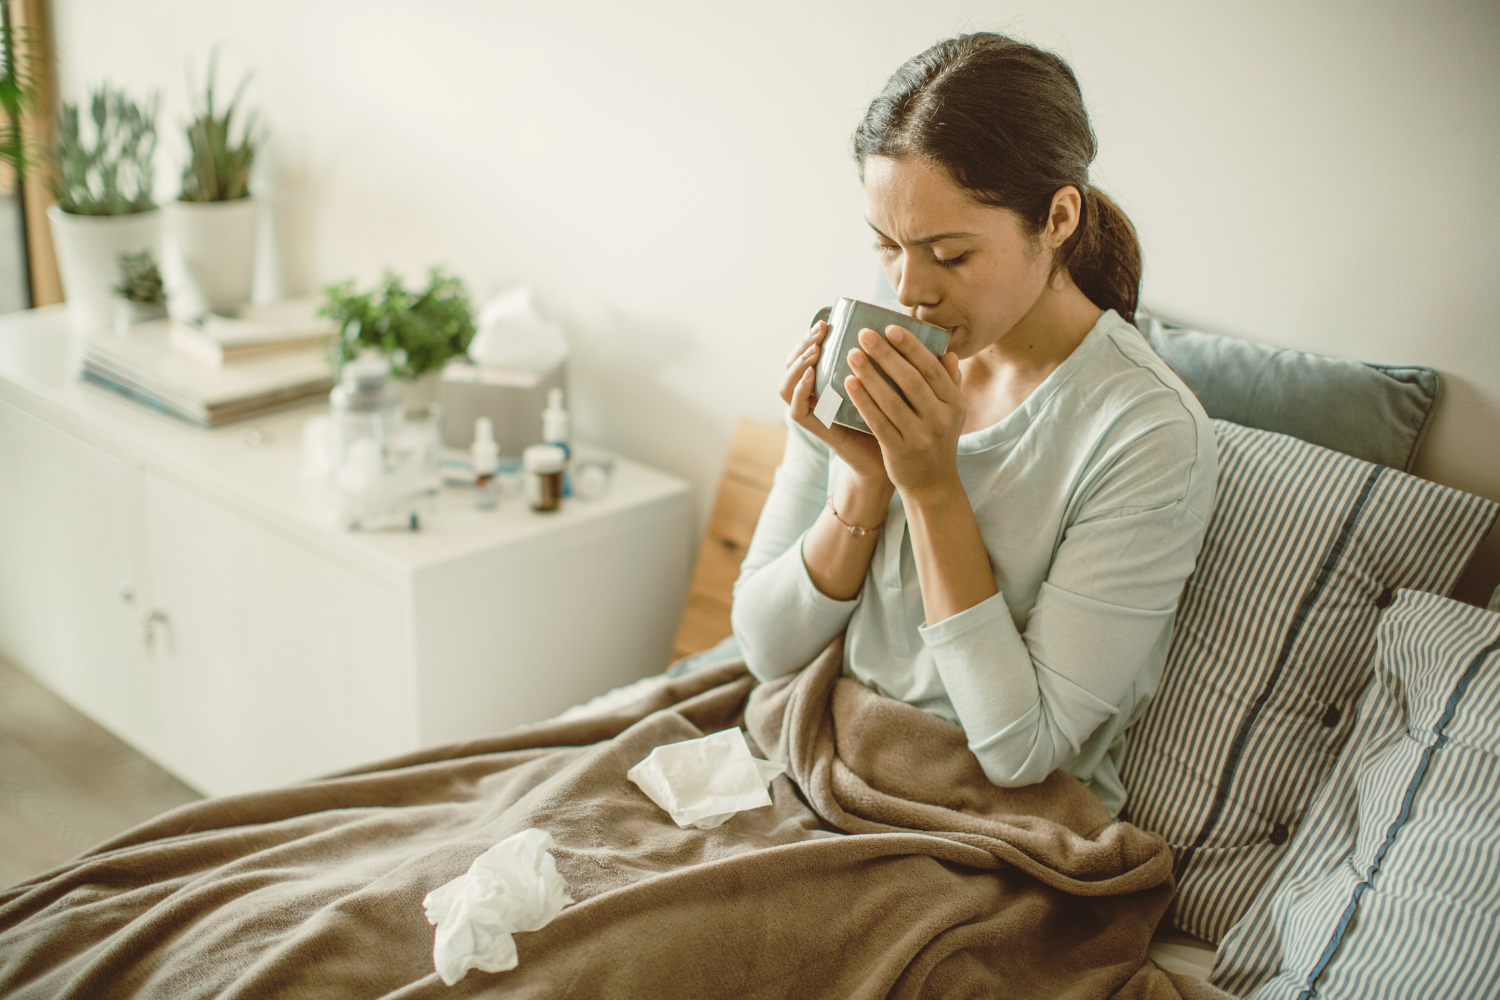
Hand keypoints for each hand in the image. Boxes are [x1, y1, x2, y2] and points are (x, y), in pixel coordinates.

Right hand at [780, 320, 889, 487]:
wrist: (893, 456)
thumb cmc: (893, 417)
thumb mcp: (885, 382)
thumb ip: (880, 361)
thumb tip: (892, 326)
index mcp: (827, 382)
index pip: (806, 355)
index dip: (810, 337)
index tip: (826, 322)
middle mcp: (814, 396)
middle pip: (792, 365)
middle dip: (803, 344)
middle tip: (820, 331)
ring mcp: (812, 412)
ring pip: (786, 386)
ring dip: (798, 365)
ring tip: (814, 351)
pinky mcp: (816, 429)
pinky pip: (796, 409)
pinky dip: (799, 390)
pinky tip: (812, 376)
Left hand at [843, 324, 964, 495]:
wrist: (933, 483)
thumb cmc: (938, 439)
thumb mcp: (952, 412)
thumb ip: (950, 382)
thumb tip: (947, 352)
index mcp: (953, 403)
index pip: (932, 369)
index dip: (911, 347)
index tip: (891, 328)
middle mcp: (940, 419)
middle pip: (911, 381)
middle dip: (886, 355)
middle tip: (864, 334)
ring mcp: (920, 436)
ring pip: (892, 400)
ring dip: (870, 375)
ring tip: (852, 355)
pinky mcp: (900, 451)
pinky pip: (878, 422)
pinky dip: (863, 402)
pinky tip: (849, 384)